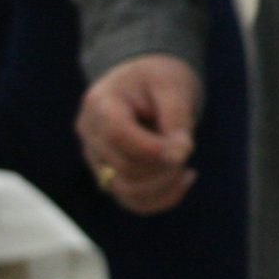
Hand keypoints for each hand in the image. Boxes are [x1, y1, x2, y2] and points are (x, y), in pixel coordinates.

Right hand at [74, 54, 200, 214]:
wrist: (147, 78)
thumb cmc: (160, 77)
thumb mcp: (174, 86)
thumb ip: (177, 118)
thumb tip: (180, 156)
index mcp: (101, 103)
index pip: (117, 135)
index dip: (152, 149)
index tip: (186, 149)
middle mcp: (90, 133)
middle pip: (123, 166)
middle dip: (163, 166)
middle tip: (188, 149)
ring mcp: (96, 156)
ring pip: (124, 190)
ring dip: (163, 186)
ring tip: (186, 168)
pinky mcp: (109, 173)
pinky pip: (130, 200)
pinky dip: (160, 198)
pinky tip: (184, 181)